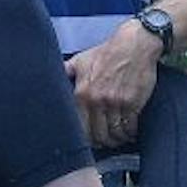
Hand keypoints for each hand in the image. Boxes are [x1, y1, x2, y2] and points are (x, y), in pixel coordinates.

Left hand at [65, 23, 162, 148]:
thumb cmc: (107, 53)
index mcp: (81, 93)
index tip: (90, 140)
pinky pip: (130, 127)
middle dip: (103, 142)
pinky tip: (130, 132)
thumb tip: (51, 79)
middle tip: (106, 141)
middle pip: (98, 135)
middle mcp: (97, 100)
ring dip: (117, 139)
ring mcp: (116, 103)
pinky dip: (130, 133)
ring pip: (114, 133)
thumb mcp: (81, 60)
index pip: (80, 127)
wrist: (135, 44)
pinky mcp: (133, 103)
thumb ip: (66, 72)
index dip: (85, 139)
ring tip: (119, 138)